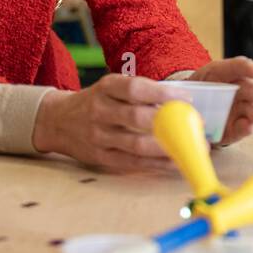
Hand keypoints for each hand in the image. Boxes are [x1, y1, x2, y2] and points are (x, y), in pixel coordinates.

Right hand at [32, 75, 181, 170]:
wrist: (58, 121)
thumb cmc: (96, 102)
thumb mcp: (111, 88)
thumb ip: (140, 93)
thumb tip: (181, 102)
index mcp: (106, 88)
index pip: (135, 88)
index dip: (163, 94)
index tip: (186, 99)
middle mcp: (99, 111)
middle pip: (136, 118)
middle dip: (168, 122)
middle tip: (194, 124)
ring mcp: (98, 137)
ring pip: (136, 145)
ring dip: (167, 148)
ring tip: (190, 147)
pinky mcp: (100, 158)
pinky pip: (133, 163)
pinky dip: (156, 165)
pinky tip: (174, 163)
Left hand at [185, 56, 252, 144]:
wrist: (185, 112)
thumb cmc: (190, 94)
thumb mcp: (180, 86)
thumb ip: (180, 89)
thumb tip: (178, 99)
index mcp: (223, 74)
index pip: (237, 66)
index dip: (247, 68)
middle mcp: (235, 91)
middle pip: (249, 89)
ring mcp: (236, 111)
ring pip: (250, 109)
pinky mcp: (232, 129)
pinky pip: (241, 128)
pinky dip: (245, 128)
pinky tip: (248, 127)